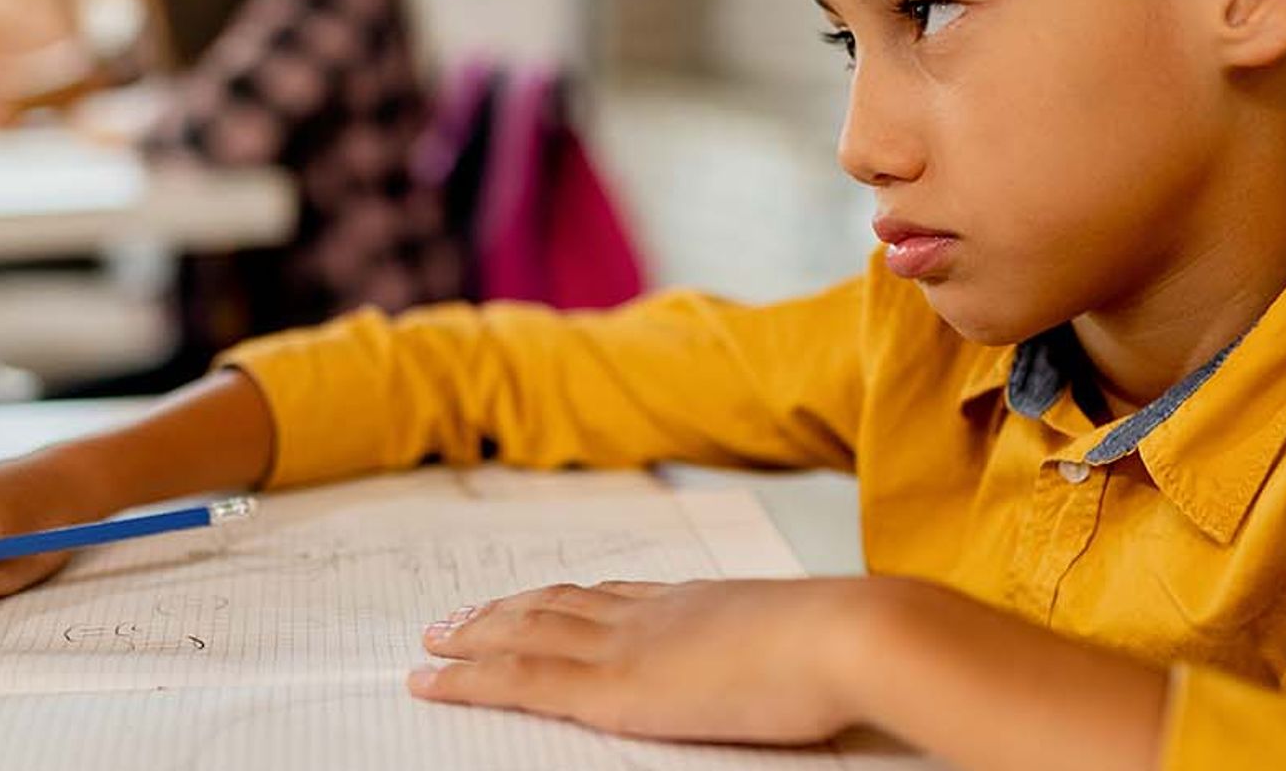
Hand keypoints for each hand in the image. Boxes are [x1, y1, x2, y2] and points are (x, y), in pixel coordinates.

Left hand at [411, 578, 878, 744]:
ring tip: (432, 644)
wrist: (852, 637)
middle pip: (556, 604)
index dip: (565, 598)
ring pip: (524, 633)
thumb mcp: (813, 645)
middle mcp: (650, 613)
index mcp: (696, 602)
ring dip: (471, 636)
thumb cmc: (854, 649)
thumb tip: (804, 669)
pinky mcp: (612, 690)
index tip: (535, 599)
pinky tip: (431, 682)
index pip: (613, 595)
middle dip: (503, 611)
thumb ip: (785, 652)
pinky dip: (465, 678)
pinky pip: (517, 680)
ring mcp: (626, 647)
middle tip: (455, 620)